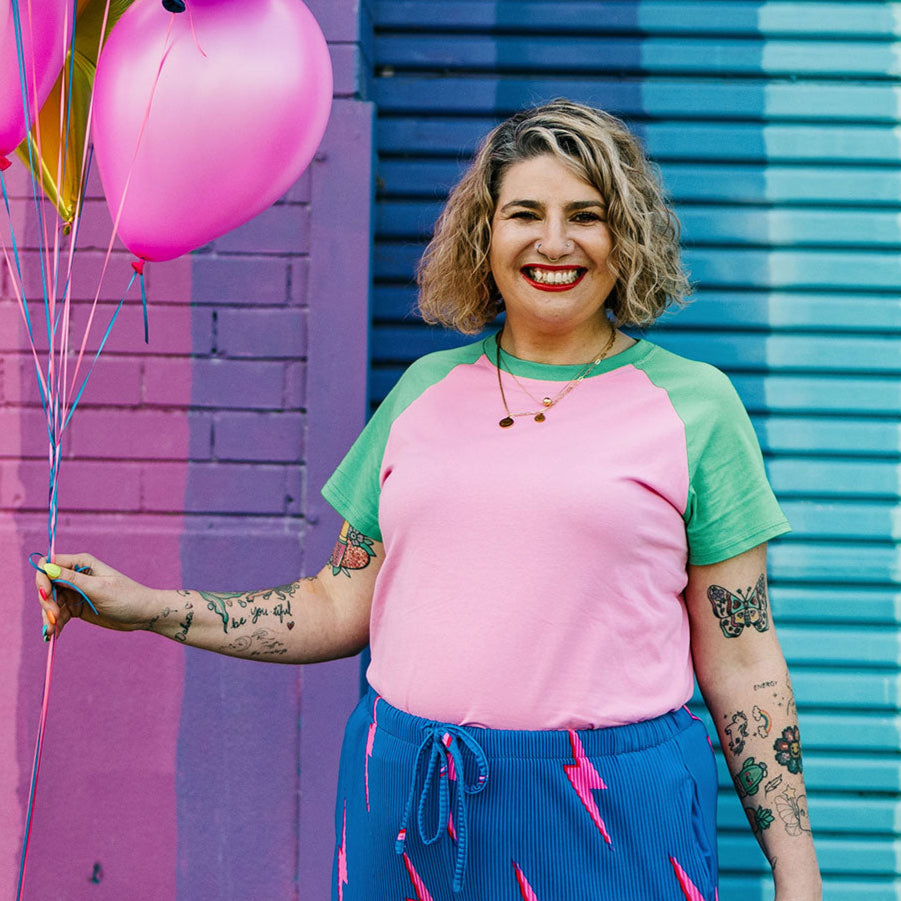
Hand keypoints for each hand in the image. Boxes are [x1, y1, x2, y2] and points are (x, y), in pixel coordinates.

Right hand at [35, 553, 157, 639]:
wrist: (143, 614)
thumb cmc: (126, 597)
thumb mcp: (99, 589)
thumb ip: (72, 579)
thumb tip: (47, 567)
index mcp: (82, 563)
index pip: (50, 564)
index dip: (43, 578)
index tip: (46, 596)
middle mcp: (75, 575)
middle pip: (47, 585)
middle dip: (45, 602)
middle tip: (52, 618)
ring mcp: (75, 592)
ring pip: (51, 602)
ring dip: (48, 617)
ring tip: (51, 632)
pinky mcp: (77, 607)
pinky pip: (59, 614)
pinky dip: (55, 624)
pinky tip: (54, 635)